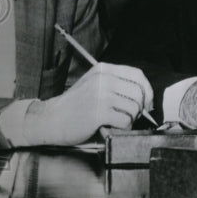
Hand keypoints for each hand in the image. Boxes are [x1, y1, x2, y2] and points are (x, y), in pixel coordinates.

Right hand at [24, 62, 153, 145]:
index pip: (137, 75)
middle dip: (140, 108)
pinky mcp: (99, 112)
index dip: (147, 90)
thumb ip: (115, 84)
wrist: (49, 119)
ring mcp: (101, 95)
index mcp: (104, 69)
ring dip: (130, 119)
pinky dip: (123, 128)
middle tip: (131, 116)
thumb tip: (144, 97)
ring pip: (134, 108)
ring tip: (117, 122)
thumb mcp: (94, 85)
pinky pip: (125, 121)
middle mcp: (104, 79)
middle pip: (139, 92)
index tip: (147, 102)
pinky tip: (112, 127)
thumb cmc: (73, 106)